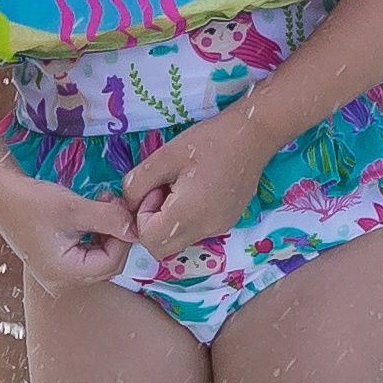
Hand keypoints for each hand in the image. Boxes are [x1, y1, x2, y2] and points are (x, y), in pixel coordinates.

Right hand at [0, 170, 140, 289]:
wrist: (0, 195)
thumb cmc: (32, 202)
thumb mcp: (75, 208)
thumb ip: (110, 219)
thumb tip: (137, 229)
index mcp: (64, 274)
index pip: (112, 263)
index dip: (123, 237)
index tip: (122, 209)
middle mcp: (61, 282)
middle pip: (107, 264)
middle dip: (116, 234)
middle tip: (113, 203)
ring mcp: (58, 275)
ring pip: (99, 258)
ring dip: (107, 232)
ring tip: (102, 204)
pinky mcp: (57, 264)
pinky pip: (87, 255)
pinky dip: (95, 235)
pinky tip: (92, 214)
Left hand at [120, 110, 275, 258]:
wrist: (253, 134)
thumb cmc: (209, 140)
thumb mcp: (164, 155)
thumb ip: (137, 183)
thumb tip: (129, 203)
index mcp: (189, 214)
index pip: (148, 239)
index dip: (142, 216)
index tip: (155, 189)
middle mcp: (206, 229)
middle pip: (162, 248)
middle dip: (152, 224)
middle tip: (163, 191)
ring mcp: (219, 228)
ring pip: (178, 241)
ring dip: (169, 222)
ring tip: (181, 187)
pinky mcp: (226, 222)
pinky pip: (195, 232)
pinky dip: (186, 218)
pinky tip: (196, 190)